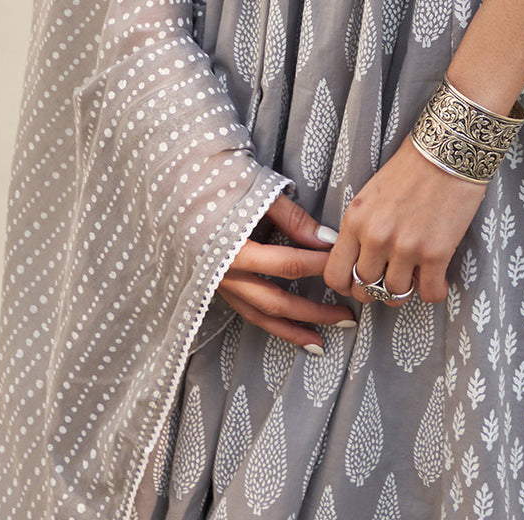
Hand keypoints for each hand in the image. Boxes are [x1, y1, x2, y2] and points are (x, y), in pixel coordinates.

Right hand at [217, 192, 357, 347]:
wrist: (176, 182)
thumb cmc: (219, 181)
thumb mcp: (259, 193)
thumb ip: (293, 220)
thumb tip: (328, 241)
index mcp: (232, 250)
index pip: (287, 265)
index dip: (318, 267)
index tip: (344, 267)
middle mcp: (223, 275)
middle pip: (276, 301)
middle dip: (313, 312)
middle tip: (347, 318)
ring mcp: (217, 284)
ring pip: (259, 316)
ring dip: (292, 330)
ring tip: (321, 342)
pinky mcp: (215, 286)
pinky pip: (247, 311)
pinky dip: (271, 323)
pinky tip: (290, 329)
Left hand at [323, 134, 489, 306]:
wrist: (448, 151)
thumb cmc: (411, 168)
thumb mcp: (371, 195)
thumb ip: (361, 228)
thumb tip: (359, 262)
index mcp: (356, 220)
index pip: (335, 275)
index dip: (348, 285)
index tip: (361, 280)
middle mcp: (376, 237)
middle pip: (366, 290)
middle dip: (378, 289)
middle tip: (391, 278)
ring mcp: (406, 247)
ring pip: (396, 294)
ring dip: (407, 289)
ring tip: (416, 274)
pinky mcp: (436, 252)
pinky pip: (429, 293)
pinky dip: (434, 291)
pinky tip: (437, 279)